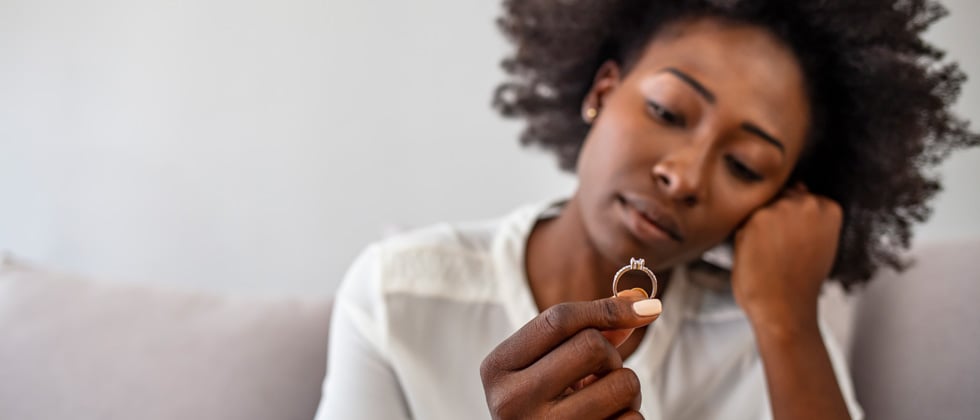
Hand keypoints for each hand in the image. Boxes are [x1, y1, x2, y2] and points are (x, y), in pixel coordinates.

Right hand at [479, 289, 660, 418]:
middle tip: (598, 375)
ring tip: (605, 401)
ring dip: (626, 388)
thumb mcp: (547, 365)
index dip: (606, 309)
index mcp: (498, 367)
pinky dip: (629, 416)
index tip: (643, 307)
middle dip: (610, 355)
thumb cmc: (540, 402)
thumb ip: (585, 331)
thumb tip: (640, 301)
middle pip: (592, 345)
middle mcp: (513, 400)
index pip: (558, 320)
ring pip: (622, 383)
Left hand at [731, 183, 842, 331]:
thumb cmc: (800, 281)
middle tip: (779, 251)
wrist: (785, 307)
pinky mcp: (755, 218)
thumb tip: (798, 188)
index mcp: (828, 207)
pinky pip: (743, 223)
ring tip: (769, 255)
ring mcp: (780, 208)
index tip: (794, 242)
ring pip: (761, 210)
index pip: (800, 197)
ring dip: (758, 228)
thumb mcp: (818, 242)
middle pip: (780, 198)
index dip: (792, 222)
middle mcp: (807, 202)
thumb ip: (808, 216)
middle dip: (776, 220)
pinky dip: (744, 239)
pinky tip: (757, 256)